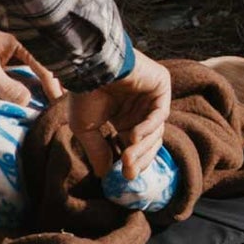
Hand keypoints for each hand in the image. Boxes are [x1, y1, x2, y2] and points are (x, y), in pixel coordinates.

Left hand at [0, 13, 64, 103]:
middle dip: (51, 87)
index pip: (47, 67)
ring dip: (38, 86)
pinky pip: (22, 70)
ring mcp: (15, 49)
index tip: (58, 105)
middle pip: (45, 67)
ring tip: (47, 104)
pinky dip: (26, 83)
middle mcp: (24, 44)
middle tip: (57, 107)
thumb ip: (6, 87)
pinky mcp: (6, 55)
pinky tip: (27, 95)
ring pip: (33, 70)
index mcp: (24, 42)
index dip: (53, 88)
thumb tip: (28, 103)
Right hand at [66, 52, 172, 180]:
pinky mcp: (161, 85)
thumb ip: (98, 151)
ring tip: (126, 157)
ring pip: (156, 131)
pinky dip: (148, 127)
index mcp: (123, 116)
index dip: (132, 162)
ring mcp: (152, 96)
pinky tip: (132, 135)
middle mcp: (139, 108)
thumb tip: (104, 175)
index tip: (124, 177)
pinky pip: (160, 114)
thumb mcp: (86, 128)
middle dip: (138, 159)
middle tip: (127, 171)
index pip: (136, 145)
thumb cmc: (83, 93)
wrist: (87, 67)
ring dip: (142, 147)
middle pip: (149, 142)